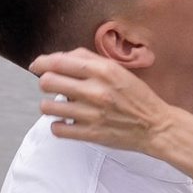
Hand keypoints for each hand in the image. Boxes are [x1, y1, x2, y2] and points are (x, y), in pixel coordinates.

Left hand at [31, 46, 172, 153]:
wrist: (156, 126)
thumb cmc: (137, 97)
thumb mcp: (117, 70)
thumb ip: (89, 60)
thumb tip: (60, 57)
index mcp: (103, 70)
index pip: (58, 61)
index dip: (41, 62)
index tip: (37, 65)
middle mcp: (95, 90)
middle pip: (48, 81)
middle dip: (45, 82)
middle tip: (50, 86)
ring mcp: (91, 114)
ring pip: (48, 107)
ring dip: (49, 105)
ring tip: (58, 106)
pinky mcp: (90, 134)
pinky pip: (58, 129)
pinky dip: (58, 125)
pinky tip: (66, 122)